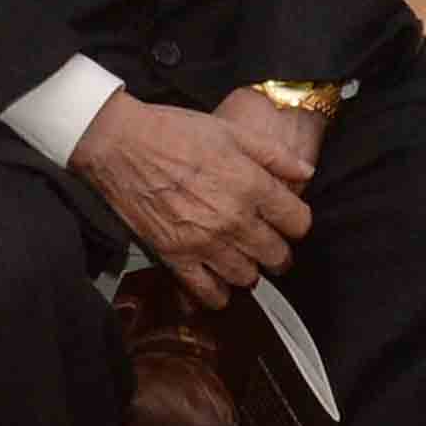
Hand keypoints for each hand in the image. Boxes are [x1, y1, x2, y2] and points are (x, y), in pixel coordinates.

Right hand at [69, 93, 313, 303]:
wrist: (119, 144)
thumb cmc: (172, 132)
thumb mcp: (230, 131)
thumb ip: (273, 154)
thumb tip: (305, 171)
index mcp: (250, 185)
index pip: (298, 222)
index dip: (297, 222)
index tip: (289, 220)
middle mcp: (233, 219)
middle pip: (277, 255)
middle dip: (279, 252)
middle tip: (271, 245)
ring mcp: (204, 242)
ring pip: (247, 277)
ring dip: (250, 271)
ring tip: (243, 259)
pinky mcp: (176, 256)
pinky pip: (207, 292)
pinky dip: (218, 294)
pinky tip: (219, 284)